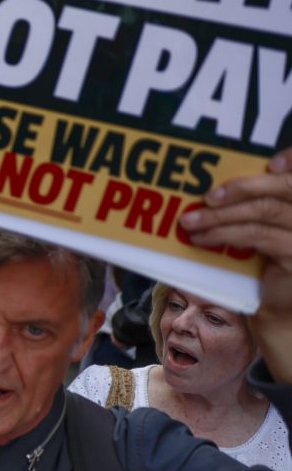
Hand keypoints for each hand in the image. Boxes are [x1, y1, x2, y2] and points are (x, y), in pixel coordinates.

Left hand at [181, 148, 291, 378]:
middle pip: (284, 188)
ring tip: (189, 222)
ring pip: (264, 212)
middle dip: (242, 187)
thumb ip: (254, 202)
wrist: (279, 308)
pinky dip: (224, 234)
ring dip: (221, 215)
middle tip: (207, 196)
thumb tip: (215, 182)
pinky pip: (257, 236)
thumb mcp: (262, 226)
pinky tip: (202, 237)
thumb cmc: (265, 262)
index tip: (270, 162)